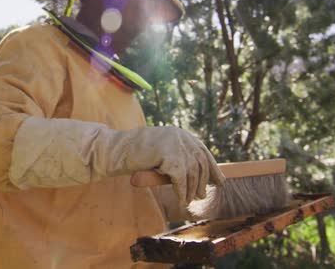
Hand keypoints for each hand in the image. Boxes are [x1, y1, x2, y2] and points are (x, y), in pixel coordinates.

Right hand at [104, 126, 225, 205]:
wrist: (115, 150)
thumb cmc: (135, 155)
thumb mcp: (161, 155)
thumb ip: (178, 160)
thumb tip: (197, 176)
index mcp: (180, 134)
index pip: (202, 151)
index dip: (212, 167)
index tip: (219, 181)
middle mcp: (181, 136)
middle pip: (200, 162)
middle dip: (202, 181)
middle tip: (201, 195)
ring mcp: (175, 143)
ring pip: (191, 172)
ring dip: (191, 189)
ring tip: (190, 200)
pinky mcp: (168, 154)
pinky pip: (180, 178)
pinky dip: (182, 192)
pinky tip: (181, 201)